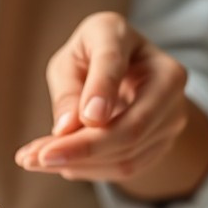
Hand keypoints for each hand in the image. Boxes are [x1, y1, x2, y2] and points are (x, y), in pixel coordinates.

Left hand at [15, 12, 188, 181]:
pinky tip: (63, 165)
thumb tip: (66, 130)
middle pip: (132, 126)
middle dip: (83, 148)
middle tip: (38, 159)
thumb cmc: (87, 61)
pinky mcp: (163, 142)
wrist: (123, 72)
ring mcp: (171, 113)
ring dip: (80, 164)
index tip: (86, 117)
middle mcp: (164, 75)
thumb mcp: (67, 63)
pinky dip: (90, 170)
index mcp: (124, 37)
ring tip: (36, 162)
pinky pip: (126, 167)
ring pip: (128, 154)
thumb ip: (67, 91)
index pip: (113, 62)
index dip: (102, 90)